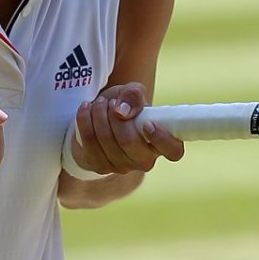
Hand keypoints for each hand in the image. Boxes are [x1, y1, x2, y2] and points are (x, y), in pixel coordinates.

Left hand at [69, 82, 184, 174]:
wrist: (99, 119)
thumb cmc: (124, 106)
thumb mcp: (131, 92)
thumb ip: (133, 94)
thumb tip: (122, 112)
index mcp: (161, 143)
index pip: (173, 151)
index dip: (161, 139)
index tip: (147, 122)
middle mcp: (144, 160)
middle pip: (129, 142)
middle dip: (114, 117)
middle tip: (110, 103)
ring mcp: (122, 166)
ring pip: (106, 140)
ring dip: (98, 115)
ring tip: (99, 103)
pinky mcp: (100, 166)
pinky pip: (89, 142)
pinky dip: (85, 120)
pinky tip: (86, 108)